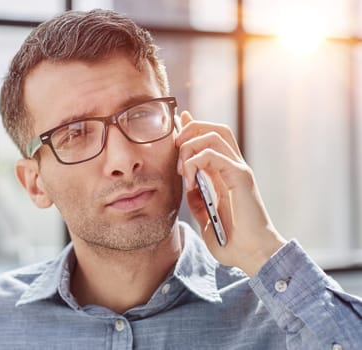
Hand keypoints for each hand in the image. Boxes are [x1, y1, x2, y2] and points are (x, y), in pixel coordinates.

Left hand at [175, 111, 286, 276]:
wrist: (253, 255)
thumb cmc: (234, 243)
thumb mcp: (207, 220)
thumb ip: (198, 202)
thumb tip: (189, 189)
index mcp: (226, 174)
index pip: (211, 138)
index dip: (193, 126)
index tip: (176, 124)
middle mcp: (234, 167)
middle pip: (214, 128)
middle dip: (190, 129)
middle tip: (175, 148)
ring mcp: (239, 169)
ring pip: (213, 134)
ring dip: (190, 146)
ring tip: (182, 170)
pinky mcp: (240, 177)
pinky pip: (214, 155)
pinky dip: (196, 162)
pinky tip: (191, 181)